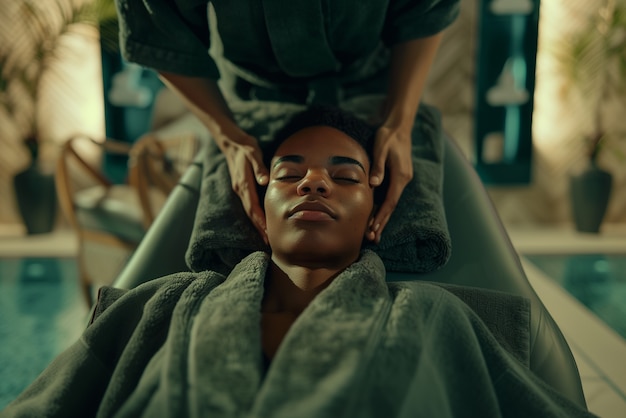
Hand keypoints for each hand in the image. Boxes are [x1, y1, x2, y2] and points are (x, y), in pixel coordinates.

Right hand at [222, 133, 268, 243]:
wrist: (231, 141)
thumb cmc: (245, 147)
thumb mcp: (253, 153)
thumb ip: (259, 168)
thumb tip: (265, 181)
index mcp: (244, 184)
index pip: (252, 207)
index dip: (260, 221)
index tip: (267, 233)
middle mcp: (240, 190)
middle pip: (250, 213)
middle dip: (259, 228)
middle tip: (268, 242)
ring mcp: (239, 189)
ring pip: (249, 211)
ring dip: (256, 224)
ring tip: (265, 237)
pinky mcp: (242, 187)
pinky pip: (248, 205)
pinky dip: (254, 215)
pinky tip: (260, 221)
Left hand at [367, 124, 412, 243]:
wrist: (399, 125)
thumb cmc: (388, 135)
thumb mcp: (381, 148)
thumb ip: (378, 166)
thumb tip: (374, 184)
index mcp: (401, 176)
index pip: (390, 201)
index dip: (381, 216)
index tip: (373, 228)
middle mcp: (403, 180)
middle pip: (391, 206)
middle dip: (382, 222)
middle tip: (372, 238)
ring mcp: (401, 179)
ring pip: (390, 203)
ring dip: (382, 218)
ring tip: (373, 233)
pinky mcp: (397, 177)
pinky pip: (389, 196)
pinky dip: (383, 207)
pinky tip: (376, 216)